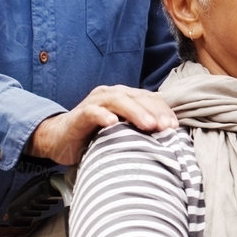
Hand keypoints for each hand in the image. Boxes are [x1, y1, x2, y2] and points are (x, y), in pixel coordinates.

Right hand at [27, 85, 177, 165]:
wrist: (60, 139)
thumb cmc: (95, 136)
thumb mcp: (123, 132)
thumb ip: (141, 131)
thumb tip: (170, 141)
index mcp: (125, 97)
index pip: (150, 99)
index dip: (164, 111)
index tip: (175, 127)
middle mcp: (111, 95)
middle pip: (138, 97)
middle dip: (154, 111)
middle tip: (167, 127)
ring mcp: (95, 103)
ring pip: (118, 100)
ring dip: (135, 112)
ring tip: (149, 125)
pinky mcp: (79, 114)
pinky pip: (92, 112)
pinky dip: (102, 116)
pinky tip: (112, 123)